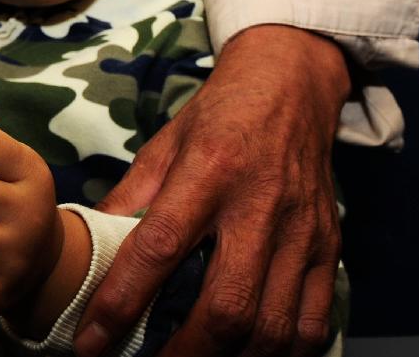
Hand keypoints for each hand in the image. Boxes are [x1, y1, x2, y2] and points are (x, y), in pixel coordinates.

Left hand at [74, 25, 349, 356]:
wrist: (289, 87)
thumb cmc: (218, 116)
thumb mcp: (163, 145)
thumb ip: (130, 199)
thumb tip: (90, 245)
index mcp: (207, 171)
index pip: (159, 248)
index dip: (121, 302)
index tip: (91, 341)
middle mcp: (259, 205)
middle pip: (227, 304)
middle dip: (182, 353)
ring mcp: (302, 230)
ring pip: (273, 325)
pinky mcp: (329, 247)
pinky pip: (314, 320)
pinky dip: (281, 351)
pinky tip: (248, 352)